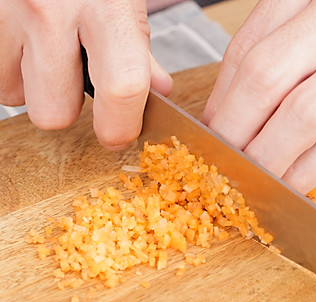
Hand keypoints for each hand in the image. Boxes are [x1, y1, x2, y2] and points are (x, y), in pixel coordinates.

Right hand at [0, 0, 172, 149]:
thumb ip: (140, 48)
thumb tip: (159, 89)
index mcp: (105, 6)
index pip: (122, 87)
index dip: (120, 125)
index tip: (119, 134)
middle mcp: (49, 9)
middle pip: (54, 113)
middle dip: (67, 106)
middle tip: (75, 81)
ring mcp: (7, 12)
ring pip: (15, 95)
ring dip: (35, 85)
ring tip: (47, 52)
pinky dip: (12, 67)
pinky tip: (26, 43)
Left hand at [203, 0, 315, 192]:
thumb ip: (275, 54)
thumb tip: (223, 114)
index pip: (247, 50)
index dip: (219, 100)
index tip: (207, 133)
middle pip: (265, 78)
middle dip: (233, 131)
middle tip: (220, 162)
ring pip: (303, 115)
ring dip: (268, 157)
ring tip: (251, 179)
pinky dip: (308, 171)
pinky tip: (290, 185)